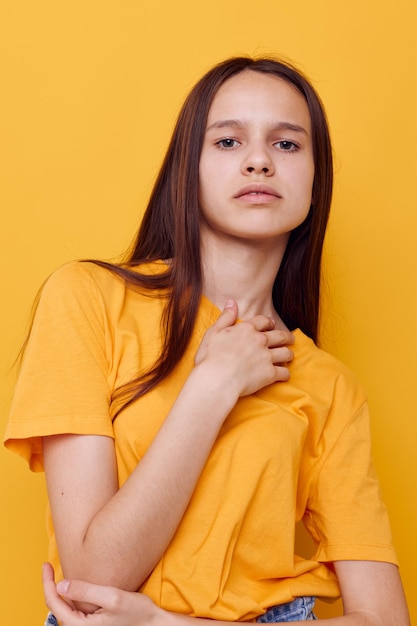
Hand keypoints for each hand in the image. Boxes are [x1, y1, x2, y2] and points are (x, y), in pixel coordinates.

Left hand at [42, 563, 163, 625]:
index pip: (54, 603)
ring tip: (56, 574)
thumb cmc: (136, 612)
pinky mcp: (92, 623)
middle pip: (56, 606)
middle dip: (50, 586)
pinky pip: (74, 610)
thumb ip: (86, 591)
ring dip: (59, 591)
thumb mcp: (112, 597)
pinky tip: (72, 585)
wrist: (152, 624)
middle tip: (48, 566)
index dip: (47, 583)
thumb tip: (60, 585)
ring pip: (64, 608)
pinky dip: (69, 596)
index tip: (46, 565)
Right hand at [194, 299, 293, 396]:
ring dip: (289, 353)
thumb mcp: (214, 332)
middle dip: (286, 336)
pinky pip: (284, 372)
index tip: (271, 324)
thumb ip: (225, 317)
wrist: (216, 379)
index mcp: (246, 329)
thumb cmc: (211, 357)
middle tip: (290, 338)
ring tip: (289, 355)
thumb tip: (232, 302)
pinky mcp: (270, 374)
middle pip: (280, 335)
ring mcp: (266, 357)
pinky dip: (285, 374)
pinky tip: (284, 375)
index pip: (263, 321)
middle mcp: (260, 340)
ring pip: (286, 353)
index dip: (269, 322)